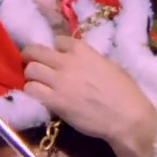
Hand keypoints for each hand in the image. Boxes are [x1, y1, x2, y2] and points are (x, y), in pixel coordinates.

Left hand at [22, 36, 156, 150]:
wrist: (126, 116)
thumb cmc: (125, 91)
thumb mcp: (108, 64)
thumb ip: (89, 59)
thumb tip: (79, 61)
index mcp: (82, 50)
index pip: (58, 40)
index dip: (55, 49)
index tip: (57, 57)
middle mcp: (67, 62)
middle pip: (35, 52)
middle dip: (31, 57)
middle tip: (32, 64)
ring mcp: (59, 81)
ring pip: (30, 71)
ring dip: (31, 76)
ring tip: (36, 82)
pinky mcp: (54, 101)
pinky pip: (31, 90)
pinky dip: (31, 91)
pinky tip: (38, 96)